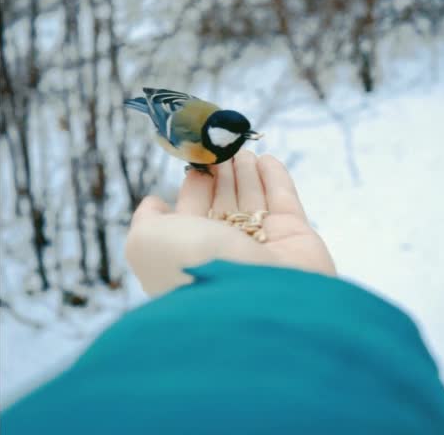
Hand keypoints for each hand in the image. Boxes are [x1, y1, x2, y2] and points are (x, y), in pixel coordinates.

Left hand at [125, 151, 335, 295]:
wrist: (253, 296)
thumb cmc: (194, 264)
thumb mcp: (146, 242)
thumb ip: (145, 220)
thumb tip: (155, 203)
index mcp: (192, 252)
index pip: (194, 210)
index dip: (196, 184)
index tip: (199, 159)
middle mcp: (227, 250)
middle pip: (225, 202)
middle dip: (224, 175)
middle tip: (224, 147)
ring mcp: (264, 246)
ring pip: (254, 199)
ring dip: (248, 172)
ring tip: (243, 149)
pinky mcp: (297, 239)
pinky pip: (284, 201)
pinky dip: (275, 178)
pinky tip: (267, 159)